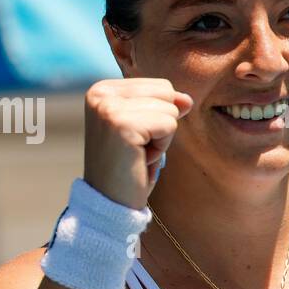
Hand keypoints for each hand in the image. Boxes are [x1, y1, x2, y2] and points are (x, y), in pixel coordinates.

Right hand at [83, 78, 192, 208]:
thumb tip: (187, 100)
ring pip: (170, 109)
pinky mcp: (122, 124)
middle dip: (162, 124)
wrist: (109, 203)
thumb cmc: (129, 167)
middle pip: (166, 92)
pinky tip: (140, 160)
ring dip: (161, 139)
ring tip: (137, 155)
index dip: (158, 116)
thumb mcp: (147, 129)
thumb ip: (164, 106)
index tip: (134, 138)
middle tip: (137, 148)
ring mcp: (109, 107)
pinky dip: (161, 148)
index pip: (160, 86)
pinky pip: (169, 125)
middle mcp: (100, 93)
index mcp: (103, 89)